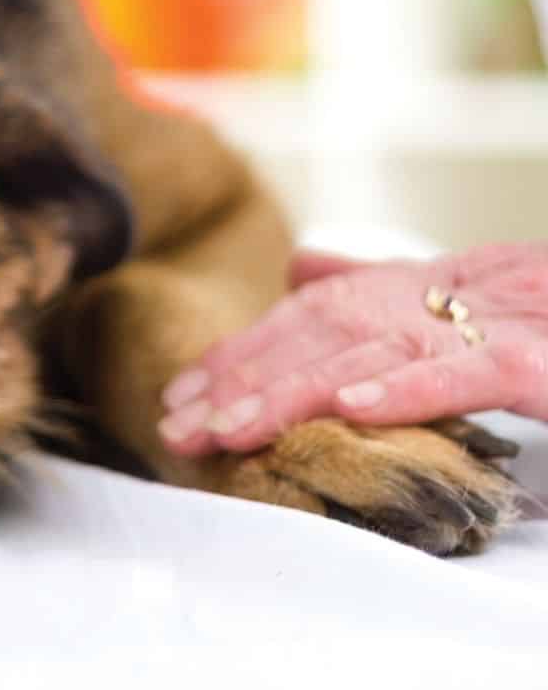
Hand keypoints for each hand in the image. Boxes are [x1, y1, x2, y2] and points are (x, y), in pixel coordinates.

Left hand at [158, 243, 547, 455]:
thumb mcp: (484, 306)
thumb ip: (393, 289)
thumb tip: (303, 268)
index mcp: (446, 281)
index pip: (321, 313)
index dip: (246, 352)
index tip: (183, 396)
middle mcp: (469, 289)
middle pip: (333, 328)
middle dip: (246, 376)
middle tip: (180, 422)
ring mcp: (514, 320)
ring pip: (384, 348)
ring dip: (297, 389)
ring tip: (233, 426)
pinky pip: (476, 371)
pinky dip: (410, 387)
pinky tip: (349, 409)